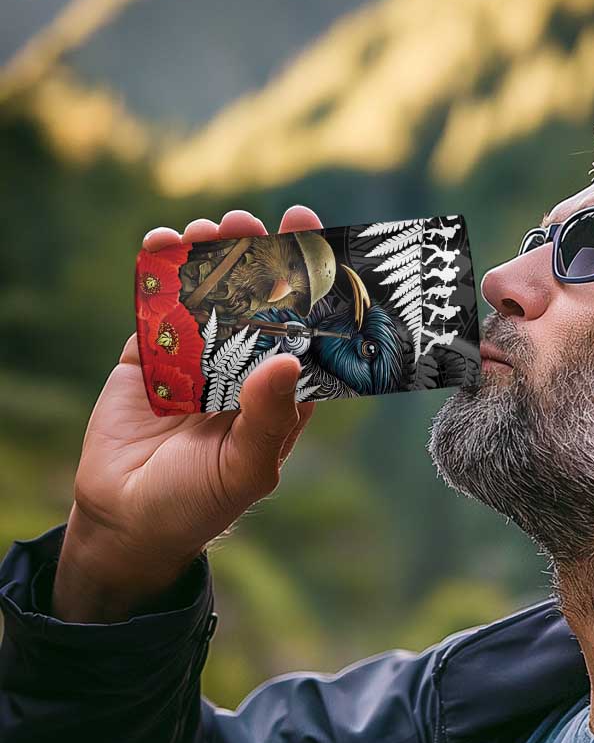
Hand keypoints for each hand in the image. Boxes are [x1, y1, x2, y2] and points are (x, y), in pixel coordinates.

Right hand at [53, 207, 321, 622]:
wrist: (127, 520)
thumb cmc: (200, 503)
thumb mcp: (245, 468)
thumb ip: (268, 417)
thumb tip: (288, 359)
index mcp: (280, 394)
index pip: (305, 333)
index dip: (312, 290)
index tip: (317, 243)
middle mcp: (243, 369)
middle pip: (258, 304)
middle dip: (259, 260)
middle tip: (254, 222)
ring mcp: (196, 359)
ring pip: (209, 297)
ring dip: (211, 259)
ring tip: (211, 229)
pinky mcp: (150, 356)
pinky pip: (157, 308)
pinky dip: (159, 274)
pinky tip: (164, 243)